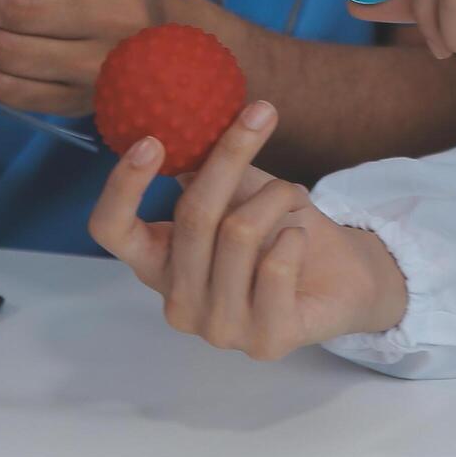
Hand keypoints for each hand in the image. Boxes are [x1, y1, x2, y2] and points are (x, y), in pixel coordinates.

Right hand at [90, 101, 408, 359]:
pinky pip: (275, 267)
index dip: (123, 186)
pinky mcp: (266, 341)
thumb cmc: (281, 231)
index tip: (151, 140)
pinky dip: (293, 235)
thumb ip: (209, 167)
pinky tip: (298, 237)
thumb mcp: (240, 192)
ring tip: (290, 195)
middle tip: (260, 115)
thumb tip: (186, 121)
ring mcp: (219, 329)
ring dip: (274, 197)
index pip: (111, 230)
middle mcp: (179, 303)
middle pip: (192, 216)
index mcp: (158, 264)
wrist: (344, 278)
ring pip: (237, 234)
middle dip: (229, 158)